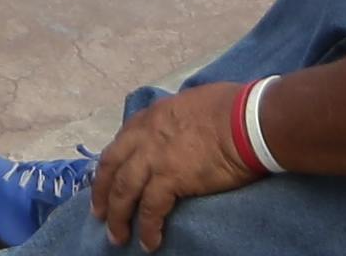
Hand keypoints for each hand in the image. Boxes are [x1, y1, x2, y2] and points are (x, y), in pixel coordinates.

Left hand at [85, 83, 259, 249]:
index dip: (112, 165)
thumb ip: (174, 120)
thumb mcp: (190, 104)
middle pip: (112, 167)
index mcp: (150, 117)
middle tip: (99, 213)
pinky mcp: (169, 178)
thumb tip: (178, 131)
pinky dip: (147, 228)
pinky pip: (151, 210)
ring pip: (123, 191)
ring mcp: (154, 157)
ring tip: (117, 237)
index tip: (107, 180)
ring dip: (117, 217)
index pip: (120, 143)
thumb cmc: (230, 107)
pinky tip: (149, 243)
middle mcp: (144, 135)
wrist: (246, 120)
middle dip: (102, 192)